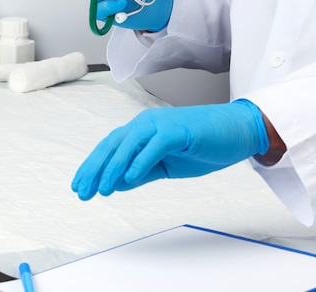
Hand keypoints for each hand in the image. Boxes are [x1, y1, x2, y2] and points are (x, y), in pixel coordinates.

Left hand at [71, 99, 268, 200]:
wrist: (236, 131)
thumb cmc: (202, 145)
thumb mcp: (166, 165)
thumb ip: (142, 172)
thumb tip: (117, 183)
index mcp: (141, 131)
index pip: (110, 148)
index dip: (93, 166)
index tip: (80, 186)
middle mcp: (146, 124)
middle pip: (112, 144)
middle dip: (95, 169)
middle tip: (82, 191)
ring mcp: (161, 124)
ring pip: (129, 143)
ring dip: (114, 167)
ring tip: (103, 189)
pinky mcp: (178, 129)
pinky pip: (155, 145)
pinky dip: (141, 161)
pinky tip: (130, 178)